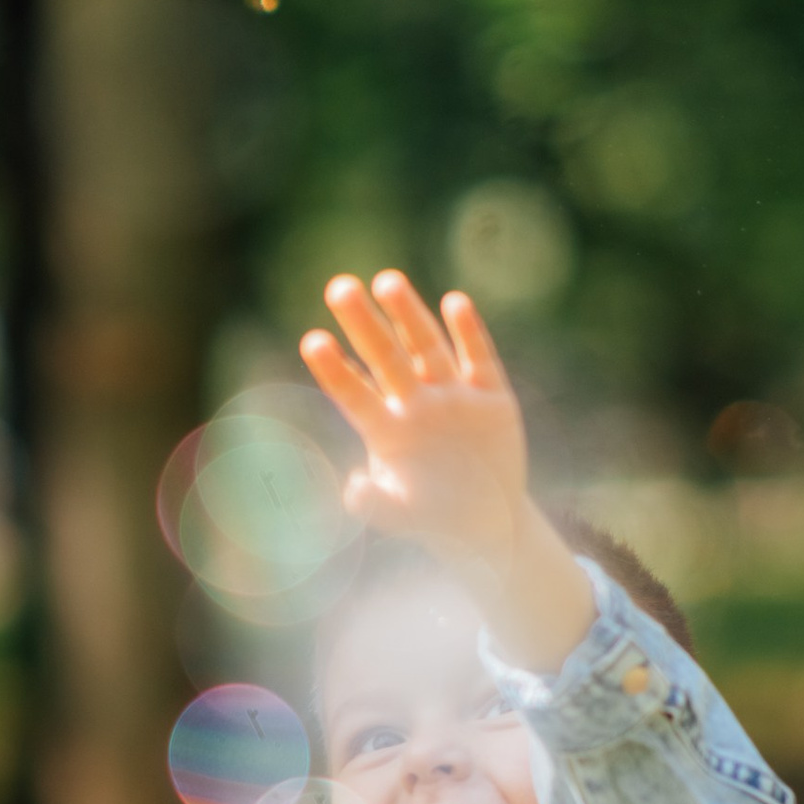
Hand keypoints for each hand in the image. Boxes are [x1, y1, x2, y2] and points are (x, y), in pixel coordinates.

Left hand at [299, 273, 530, 572]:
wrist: (485, 522)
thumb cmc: (430, 516)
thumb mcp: (399, 516)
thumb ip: (373, 505)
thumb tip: (353, 486)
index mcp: (385, 430)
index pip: (353, 392)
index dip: (334, 368)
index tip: (312, 340)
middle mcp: (414, 402)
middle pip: (384, 355)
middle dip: (363, 323)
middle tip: (339, 287)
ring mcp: (452, 395)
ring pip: (426, 347)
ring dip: (409, 316)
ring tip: (386, 282)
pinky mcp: (491, 396)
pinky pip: (478, 357)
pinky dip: (468, 332)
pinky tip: (454, 303)